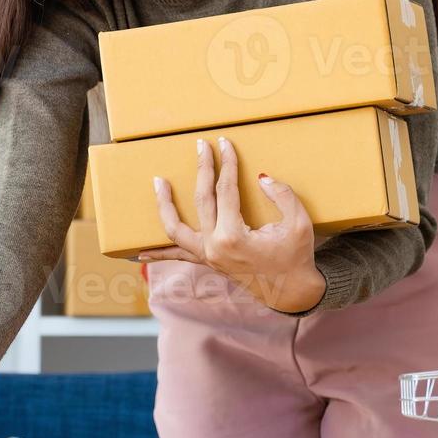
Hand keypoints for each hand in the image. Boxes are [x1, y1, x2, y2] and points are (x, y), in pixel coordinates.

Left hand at [142, 135, 324, 313]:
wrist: (292, 293)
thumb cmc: (295, 257)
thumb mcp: (298, 224)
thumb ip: (282, 196)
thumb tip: (261, 177)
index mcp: (234, 236)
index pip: (226, 191)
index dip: (227, 165)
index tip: (225, 144)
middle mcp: (214, 247)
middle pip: (201, 200)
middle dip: (202, 170)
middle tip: (201, 146)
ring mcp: (207, 257)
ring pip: (175, 229)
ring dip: (165, 205)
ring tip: (158, 182)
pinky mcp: (207, 263)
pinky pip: (178, 257)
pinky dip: (158, 255)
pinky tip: (138, 253)